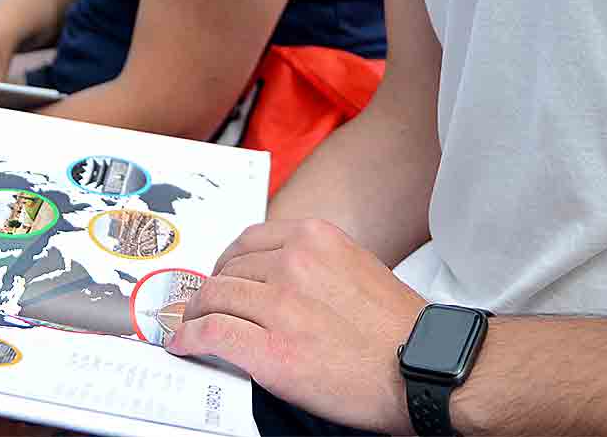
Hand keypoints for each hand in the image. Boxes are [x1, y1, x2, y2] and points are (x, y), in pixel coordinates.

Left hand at [167, 218, 426, 433]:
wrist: (421, 368)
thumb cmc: (396, 327)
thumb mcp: (355, 267)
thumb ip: (313, 263)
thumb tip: (274, 275)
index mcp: (315, 238)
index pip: (250, 240)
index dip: (227, 261)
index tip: (221, 275)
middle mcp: (293, 264)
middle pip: (228, 271)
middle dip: (211, 290)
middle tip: (203, 306)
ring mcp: (280, 306)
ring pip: (215, 299)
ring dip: (196, 314)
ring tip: (190, 325)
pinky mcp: (270, 350)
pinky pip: (212, 335)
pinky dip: (190, 339)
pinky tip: (185, 344)